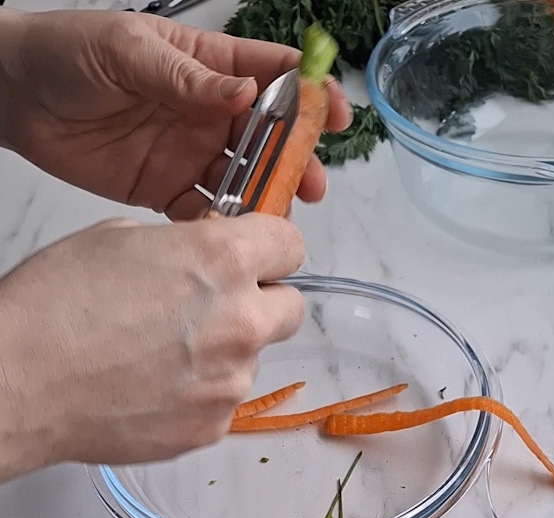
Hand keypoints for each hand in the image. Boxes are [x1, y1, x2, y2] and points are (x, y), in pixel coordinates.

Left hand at [0, 10, 350, 217]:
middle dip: (294, 161)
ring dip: (263, 201)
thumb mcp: (130, 50)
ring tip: (274, 221)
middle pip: (269, 139)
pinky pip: (203, 215)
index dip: (308, 94)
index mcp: (209, 66)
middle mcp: (208, 113)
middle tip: (308, 186)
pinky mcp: (165, 192)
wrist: (20, 95)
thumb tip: (242, 93)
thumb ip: (186, 77)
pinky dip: (220, 229)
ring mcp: (189, 155)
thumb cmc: (71, 53)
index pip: (273, 76)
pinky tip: (229, 241)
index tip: (333, 114)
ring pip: (243, 181)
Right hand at [0, 216, 304, 480]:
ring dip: (223, 354)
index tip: (256, 257)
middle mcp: (239, 323)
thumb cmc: (56, 307)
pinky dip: (198, 396)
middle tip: (213, 308)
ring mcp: (229, 383)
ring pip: (252, 361)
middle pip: (289, 310)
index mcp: (221, 262)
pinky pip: (222, 404)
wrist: (22, 384)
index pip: (291, 247)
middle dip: (260, 304)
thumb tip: (200, 261)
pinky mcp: (211, 428)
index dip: (271, 250)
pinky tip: (152, 388)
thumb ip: (181, 248)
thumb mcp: (118, 239)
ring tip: (160, 355)